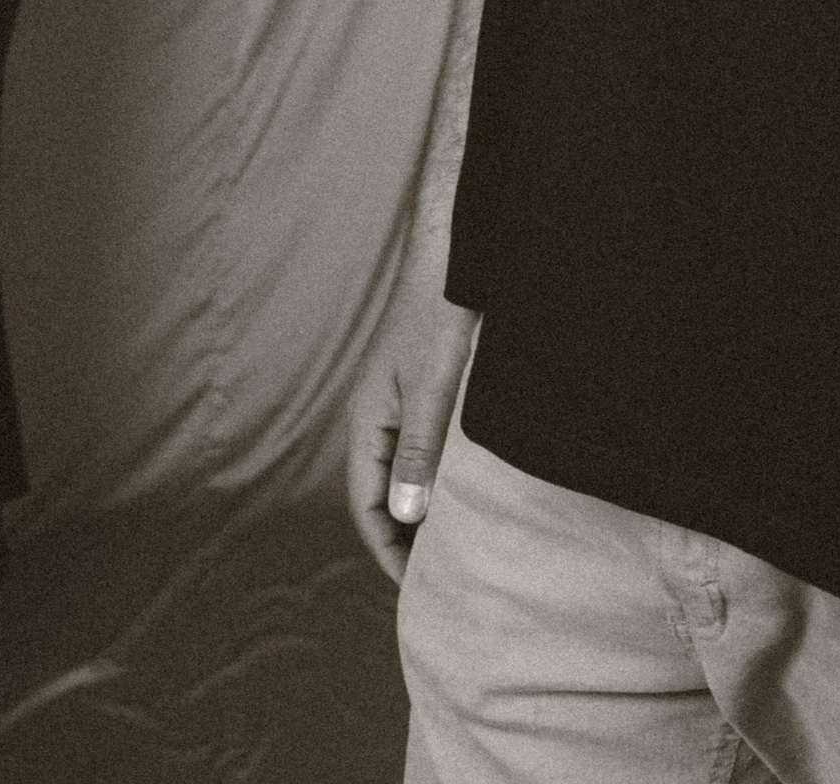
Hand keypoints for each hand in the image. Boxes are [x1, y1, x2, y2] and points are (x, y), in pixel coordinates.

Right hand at [346, 259, 479, 583]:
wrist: (455, 251)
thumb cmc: (440, 312)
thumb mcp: (431, 386)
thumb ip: (418, 450)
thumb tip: (404, 516)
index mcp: (369, 421)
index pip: (368, 505)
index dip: (389, 550)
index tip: (420, 588)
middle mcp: (379, 416)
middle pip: (384, 494)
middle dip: (407, 537)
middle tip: (444, 577)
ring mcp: (401, 401)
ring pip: (407, 471)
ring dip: (426, 508)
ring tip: (461, 544)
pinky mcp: (425, 387)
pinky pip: (426, 448)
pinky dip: (441, 476)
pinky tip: (471, 488)